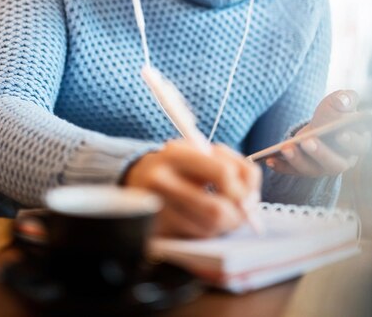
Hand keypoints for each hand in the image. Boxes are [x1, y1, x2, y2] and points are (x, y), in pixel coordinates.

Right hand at [123, 139, 260, 237]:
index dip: (243, 188)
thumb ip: (231, 165)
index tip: (248, 194)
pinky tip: (206, 219)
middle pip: (216, 211)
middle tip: (242, 212)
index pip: (223, 173)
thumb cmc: (180, 163)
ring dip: (225, 226)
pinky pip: (195, 238)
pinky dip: (208, 232)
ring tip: (225, 214)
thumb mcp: (200, 151)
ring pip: (208, 230)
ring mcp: (157, 209)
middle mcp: (161, 181)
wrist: (139, 177)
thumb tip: (251, 199)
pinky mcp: (156, 230)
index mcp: (176, 154)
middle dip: (237, 216)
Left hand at [266, 89, 370, 176]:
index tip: (341, 134)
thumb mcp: (339, 102)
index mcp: (356, 144)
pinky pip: (293, 172)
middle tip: (307, 141)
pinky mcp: (305, 170)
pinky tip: (269, 159)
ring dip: (297, 160)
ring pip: (312, 170)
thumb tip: (343, 101)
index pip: (359, 146)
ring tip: (285, 148)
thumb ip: (345, 99)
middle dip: (320, 153)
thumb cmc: (333, 114)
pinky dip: (281, 167)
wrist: (320, 126)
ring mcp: (322, 168)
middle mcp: (342, 161)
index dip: (352, 142)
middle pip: (334, 163)